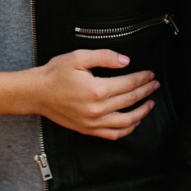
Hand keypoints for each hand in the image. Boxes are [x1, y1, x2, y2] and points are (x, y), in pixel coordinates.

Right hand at [37, 50, 156, 139]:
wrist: (37, 93)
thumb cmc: (55, 73)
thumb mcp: (79, 57)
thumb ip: (104, 57)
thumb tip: (126, 61)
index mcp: (97, 89)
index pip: (128, 84)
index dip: (142, 78)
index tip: (150, 74)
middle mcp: (97, 109)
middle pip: (130, 101)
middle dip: (145, 92)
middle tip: (154, 85)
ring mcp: (93, 122)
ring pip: (126, 122)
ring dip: (142, 113)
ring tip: (150, 104)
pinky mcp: (88, 130)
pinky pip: (113, 134)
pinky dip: (127, 130)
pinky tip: (134, 122)